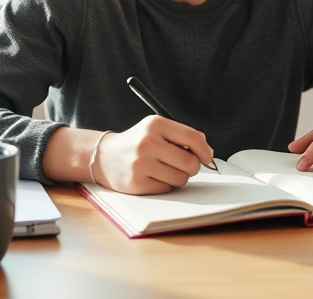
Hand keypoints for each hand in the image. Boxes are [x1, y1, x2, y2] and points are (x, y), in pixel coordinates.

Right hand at [93, 115, 213, 194]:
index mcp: (155, 124)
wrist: (104, 156)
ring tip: (164, 170)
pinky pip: (167, 189)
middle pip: (190, 162)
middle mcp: (148, 143)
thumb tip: (208, 154)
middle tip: (184, 166)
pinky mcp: (137, 183)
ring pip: (180, 179)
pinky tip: (152, 177)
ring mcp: (141, 164)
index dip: (205, 150)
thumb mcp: (156, 129)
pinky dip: (164, 185)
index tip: (208, 158)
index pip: (192, 137)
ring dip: (178, 177)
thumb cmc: (137, 143)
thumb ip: (181, 137)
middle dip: (193, 168)